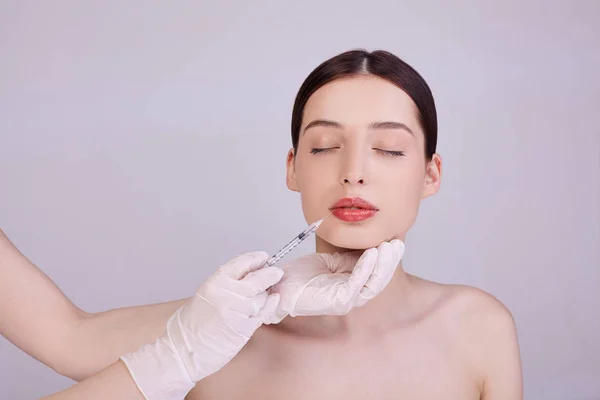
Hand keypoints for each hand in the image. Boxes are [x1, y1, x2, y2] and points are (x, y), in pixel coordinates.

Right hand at [120, 251, 282, 399]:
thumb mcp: (205, 294)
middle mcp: (227, 294)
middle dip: (269, 274)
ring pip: (261, 297)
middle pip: (257, 279)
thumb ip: (226, 284)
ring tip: (262, 296)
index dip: (254, 259)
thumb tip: (248, 275)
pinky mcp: (244, 328)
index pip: (240, 264)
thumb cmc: (191, 325)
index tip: (263, 257)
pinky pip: (263, 313)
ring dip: (265, 295)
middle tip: (276, 272)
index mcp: (215, 283)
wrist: (184, 349)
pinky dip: (270, 306)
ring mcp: (237, 311)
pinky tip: (273, 300)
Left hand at [267, 239, 404, 322]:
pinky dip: (366, 268)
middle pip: (379, 280)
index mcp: (352, 286)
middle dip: (390, 262)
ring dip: (382, 265)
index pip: (376, 274)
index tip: (393, 241)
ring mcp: (347, 301)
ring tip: (387, 247)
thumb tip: (365, 245)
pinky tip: (371, 253)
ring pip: (373, 284)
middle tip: (397, 244)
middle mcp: (353, 296)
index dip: (387, 259)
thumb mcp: (329, 261)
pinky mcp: (339, 302)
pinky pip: (357, 284)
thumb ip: (347, 258)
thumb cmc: (302, 276)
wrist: (281, 285)